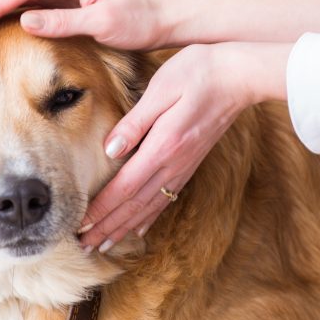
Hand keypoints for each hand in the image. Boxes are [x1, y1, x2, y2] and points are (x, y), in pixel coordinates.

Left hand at [77, 42, 290, 252]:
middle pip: (134, 205)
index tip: (80, 225)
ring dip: (124, 228)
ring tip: (103, 245)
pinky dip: (149, 217)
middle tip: (83, 246)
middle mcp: (173, 164)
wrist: (239, 77)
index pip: (124, 187)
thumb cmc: (198, 73)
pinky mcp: (190, 164)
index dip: (101, 209)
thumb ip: (135, 122)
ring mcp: (184, 167)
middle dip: (107, 227)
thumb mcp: (162, 89)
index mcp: (162, 146)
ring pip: (149, 207)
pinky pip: (166, 199)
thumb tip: (109, 149)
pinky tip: (139, 228)